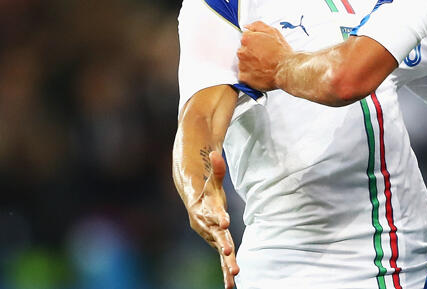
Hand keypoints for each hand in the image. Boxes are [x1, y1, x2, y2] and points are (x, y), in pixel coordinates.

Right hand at [186, 150, 239, 288]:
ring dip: (227, 265)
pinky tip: (232, 286)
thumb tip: (215, 151)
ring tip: (235, 277)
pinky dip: (226, 271)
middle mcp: (207, 226)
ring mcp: (211, 236)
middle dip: (223, 247)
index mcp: (206, 211)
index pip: (214, 214)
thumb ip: (216, 167)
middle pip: (217, 237)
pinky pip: (222, 259)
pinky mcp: (216, 242)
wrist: (192, 199)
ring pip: (220, 252)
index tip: (226, 223)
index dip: (219, 218)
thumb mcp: (212, 178)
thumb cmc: (205, 188)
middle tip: (229, 257)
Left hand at [238, 21, 293, 90]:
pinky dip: (250, 75)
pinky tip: (260, 74)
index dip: (255, 43)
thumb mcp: (273, 32)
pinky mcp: (244, 78)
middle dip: (252, 54)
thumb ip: (257, 26)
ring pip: (243, 64)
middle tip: (264, 57)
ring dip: (251, 65)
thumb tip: (247, 27)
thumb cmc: (282, 52)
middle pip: (243, 51)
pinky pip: (244, 76)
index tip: (262, 47)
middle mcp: (242, 52)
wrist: (287, 69)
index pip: (245, 38)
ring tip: (264, 66)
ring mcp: (242, 65)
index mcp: (247, 39)